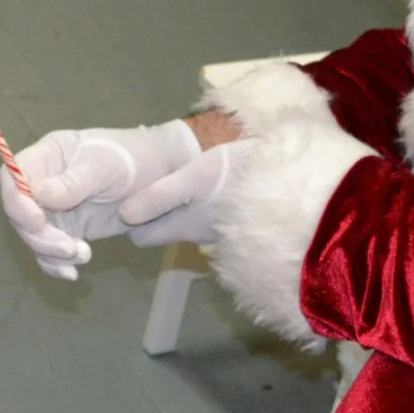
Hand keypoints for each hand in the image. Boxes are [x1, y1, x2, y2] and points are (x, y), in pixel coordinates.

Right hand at [0, 122, 201, 280]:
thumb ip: (71, 182)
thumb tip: (35, 194)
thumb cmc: (132, 159)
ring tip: (83, 255)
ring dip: (51, 252)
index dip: (17, 201)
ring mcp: (53, 207)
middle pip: (19, 212)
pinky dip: (57, 264)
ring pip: (33, 236)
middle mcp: (43, 181)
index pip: (12, 177)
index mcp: (48, 155)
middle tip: (69, 247)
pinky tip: (73, 273)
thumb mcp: (105, 167)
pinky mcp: (67, 229)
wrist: (160, 177)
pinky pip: (50, 251)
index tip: (39, 221)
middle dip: (39, 235)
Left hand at [118, 140, 255, 248]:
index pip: (142, 237)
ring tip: (169, 176)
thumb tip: (123, 215)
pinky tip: (199, 179)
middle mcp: (197, 234)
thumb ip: (159, 197)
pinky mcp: (234, 219)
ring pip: (182, 221)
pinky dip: (194, 202)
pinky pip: (202, 215)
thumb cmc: (239, 175)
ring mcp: (218, 229)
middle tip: (143, 180)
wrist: (290, 180)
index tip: (126, 193)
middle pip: (161, 229)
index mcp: (183, 226)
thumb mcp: (194, 177)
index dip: (129, 219)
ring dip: (173, 206)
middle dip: (149, 212)